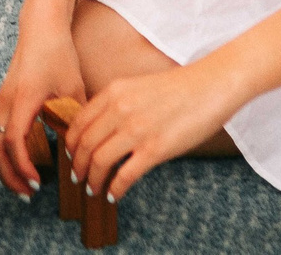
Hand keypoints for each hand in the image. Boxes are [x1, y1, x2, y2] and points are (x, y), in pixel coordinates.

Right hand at [0, 0, 88, 198]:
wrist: (41, 27)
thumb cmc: (58, 53)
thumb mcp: (72, 88)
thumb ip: (71, 120)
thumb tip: (74, 151)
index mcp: (23, 99)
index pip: (13, 142)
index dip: (23, 166)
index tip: (38, 182)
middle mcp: (6, 102)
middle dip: (8, 175)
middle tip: (28, 193)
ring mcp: (2, 101)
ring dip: (6, 165)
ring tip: (27, 182)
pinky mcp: (5, 100)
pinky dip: (8, 151)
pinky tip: (28, 159)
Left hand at [64, 60, 243, 202]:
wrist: (210, 86)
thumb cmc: (178, 88)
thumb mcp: (137, 86)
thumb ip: (117, 104)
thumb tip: (101, 130)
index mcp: (113, 92)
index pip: (78, 124)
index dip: (70, 145)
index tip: (71, 157)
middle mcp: (119, 109)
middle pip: (83, 145)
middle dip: (77, 166)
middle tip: (78, 178)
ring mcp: (136, 129)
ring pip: (99, 162)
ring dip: (92, 180)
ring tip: (94, 189)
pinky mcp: (155, 149)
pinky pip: (124, 175)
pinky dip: (114, 189)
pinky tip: (114, 194)